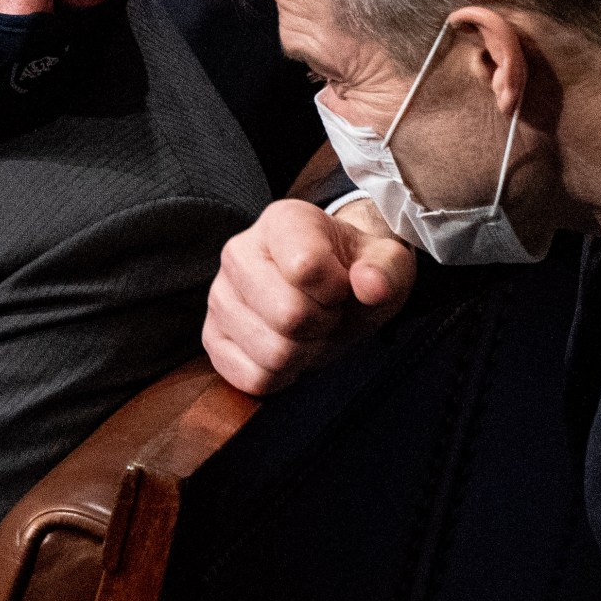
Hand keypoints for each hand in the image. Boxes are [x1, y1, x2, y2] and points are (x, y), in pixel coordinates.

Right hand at [203, 199, 413, 395]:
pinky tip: (289, 349)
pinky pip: (251, 378)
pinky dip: (282, 376)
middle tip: (328, 312)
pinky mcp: (212, 336)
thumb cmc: (356, 271)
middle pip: (288, 316)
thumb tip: (371, 286)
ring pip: (271, 353)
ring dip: (305, 353)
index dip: (337, 290)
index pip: (305, 267)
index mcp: (282, 221)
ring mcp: (220, 296)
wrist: (333, 289)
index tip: (342, 285)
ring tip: (309, 330)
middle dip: (323, 325)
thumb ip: (387, 270)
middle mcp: (239, 252)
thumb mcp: (388, 263)